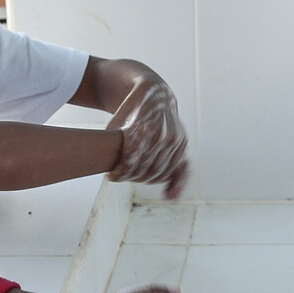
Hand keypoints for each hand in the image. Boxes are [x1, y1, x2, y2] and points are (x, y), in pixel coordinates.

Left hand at [106, 77, 189, 199]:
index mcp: (142, 129)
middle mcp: (161, 135)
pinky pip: (182, 169)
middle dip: (131, 176)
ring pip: (160, 172)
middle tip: (121, 176)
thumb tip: (111, 173)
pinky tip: (170, 196)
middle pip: (144, 169)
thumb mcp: (116, 125)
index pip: (130, 162)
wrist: (154, 96)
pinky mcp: (182, 144)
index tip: (111, 176)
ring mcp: (174, 140)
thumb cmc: (131, 112)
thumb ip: (112, 147)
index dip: (120, 173)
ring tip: (134, 177)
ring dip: (145, 179)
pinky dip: (176, 184)